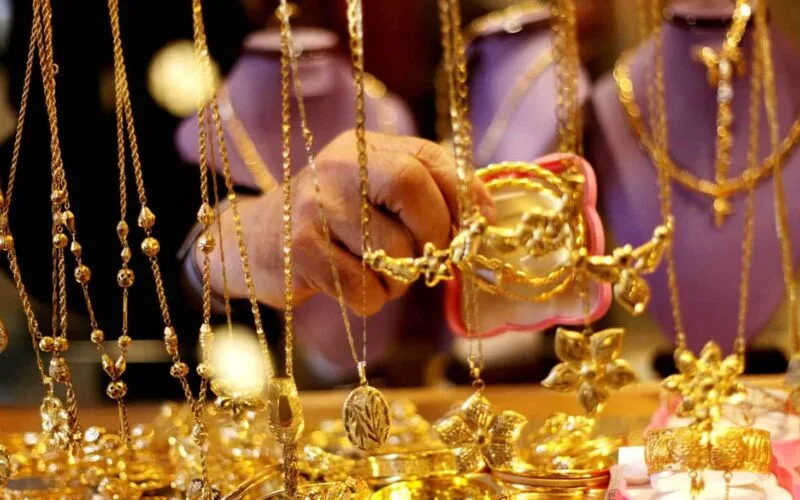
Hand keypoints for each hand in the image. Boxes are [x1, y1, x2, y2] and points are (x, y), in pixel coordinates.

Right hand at [204, 130, 494, 314]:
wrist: (255, 242)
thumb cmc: (333, 222)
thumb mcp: (372, 191)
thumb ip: (423, 193)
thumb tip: (484, 216)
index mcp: (364, 148)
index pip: (430, 158)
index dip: (465, 196)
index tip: (479, 228)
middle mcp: (338, 166)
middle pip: (414, 191)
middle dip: (437, 235)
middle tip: (431, 259)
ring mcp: (315, 206)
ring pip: (394, 251)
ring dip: (400, 279)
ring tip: (378, 273)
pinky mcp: (301, 250)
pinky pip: (365, 288)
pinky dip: (372, 299)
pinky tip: (351, 286)